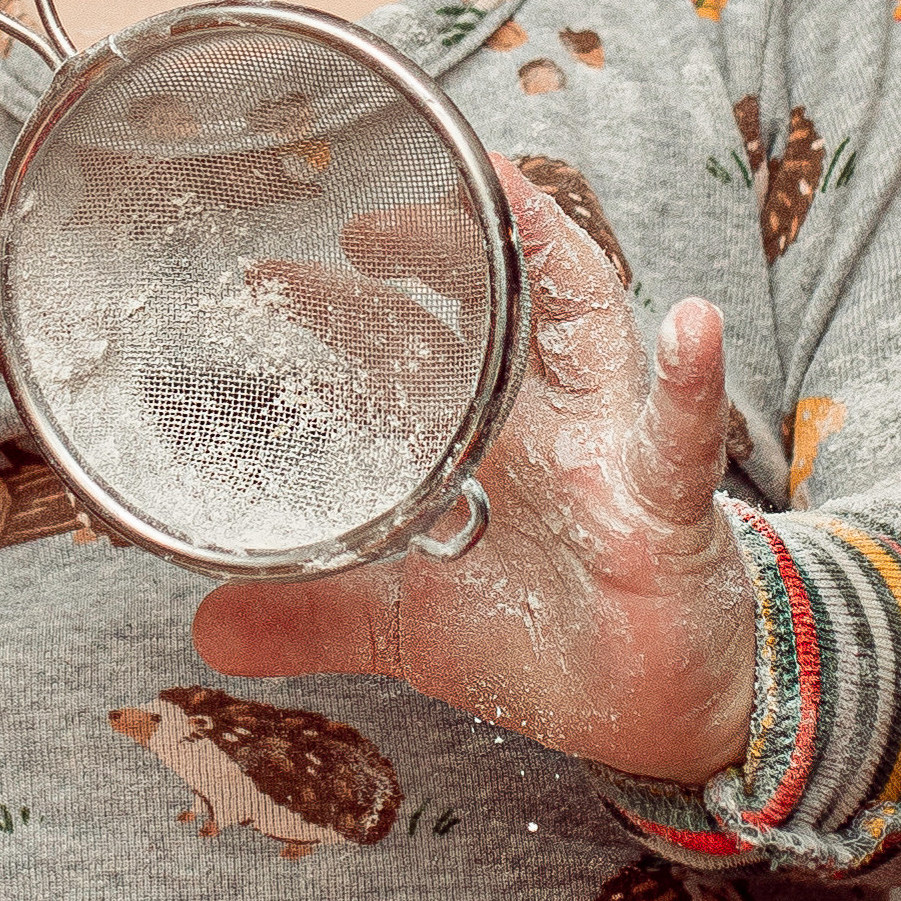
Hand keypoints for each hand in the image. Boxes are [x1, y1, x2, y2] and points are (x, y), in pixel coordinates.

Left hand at [192, 162, 756, 785]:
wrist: (660, 711)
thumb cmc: (551, 638)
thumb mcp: (410, 625)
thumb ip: (314, 616)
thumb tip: (205, 631)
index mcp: (483, 433)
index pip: (408, 341)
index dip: (342, 302)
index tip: (268, 275)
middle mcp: (544, 416)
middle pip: (486, 300)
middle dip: (427, 247)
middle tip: (353, 226)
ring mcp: (609, 446)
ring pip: (586, 318)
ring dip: (550, 247)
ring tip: (514, 189)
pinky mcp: (667, 503)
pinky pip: (681, 433)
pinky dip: (689, 382)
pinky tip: (695, 325)